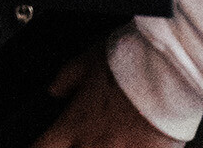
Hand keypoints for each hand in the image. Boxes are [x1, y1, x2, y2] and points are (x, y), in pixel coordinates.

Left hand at [36, 51, 179, 147]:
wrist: (165, 76)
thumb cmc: (127, 65)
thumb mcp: (86, 62)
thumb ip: (66, 79)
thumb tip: (53, 89)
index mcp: (73, 124)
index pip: (41, 147)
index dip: (37, 147)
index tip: (42, 144)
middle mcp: (92, 146)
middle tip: (80, 140)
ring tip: (110, 139)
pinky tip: (130, 144)